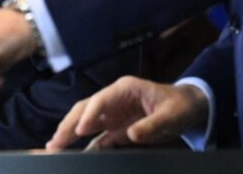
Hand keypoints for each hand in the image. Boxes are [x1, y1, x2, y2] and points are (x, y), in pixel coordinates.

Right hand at [45, 76, 207, 150]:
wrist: (187, 107)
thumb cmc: (179, 106)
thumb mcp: (170, 115)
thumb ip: (151, 124)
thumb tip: (132, 134)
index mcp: (125, 89)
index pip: (101, 100)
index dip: (90, 115)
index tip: (80, 130)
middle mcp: (114, 99)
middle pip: (86, 109)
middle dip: (69, 124)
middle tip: (55, 142)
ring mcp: (113, 113)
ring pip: (85, 121)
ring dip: (70, 133)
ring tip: (55, 147)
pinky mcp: (116, 127)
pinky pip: (96, 136)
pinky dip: (84, 144)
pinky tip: (73, 153)